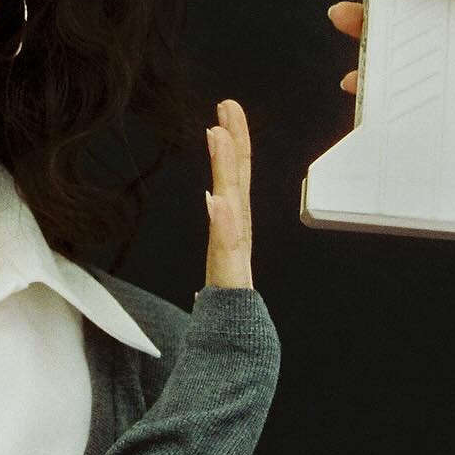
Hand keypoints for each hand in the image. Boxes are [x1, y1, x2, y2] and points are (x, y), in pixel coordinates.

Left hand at [205, 99, 253, 289]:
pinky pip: (226, 247)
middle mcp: (238, 234)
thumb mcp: (221, 260)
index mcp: (234, 228)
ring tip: (218, 136)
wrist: (236, 347)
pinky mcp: (230, 275)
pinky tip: (216, 200)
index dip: (234, 144)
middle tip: (227, 107)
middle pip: (237, 181)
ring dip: (226, 169)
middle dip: (234, 143)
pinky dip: (223, 224)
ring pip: (231, 204)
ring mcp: (235, 253)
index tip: (226, 112)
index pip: (234, 178)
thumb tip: (219, 202)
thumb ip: (223, 233)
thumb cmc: (229, 304)